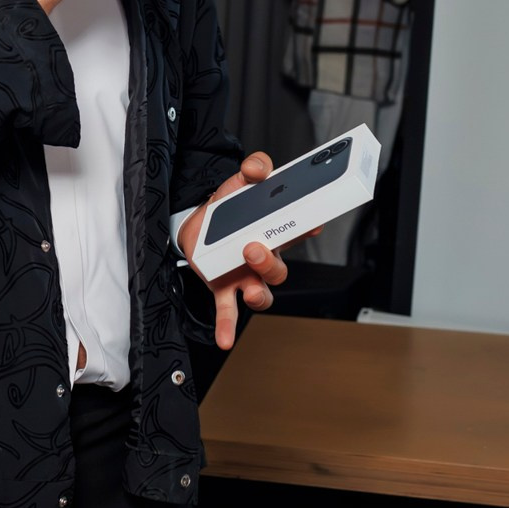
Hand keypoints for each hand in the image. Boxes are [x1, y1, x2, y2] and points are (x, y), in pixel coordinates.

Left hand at [177, 152, 291, 350]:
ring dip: (260, 293)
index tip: (313, 222)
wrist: (194, 227)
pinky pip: (229, 312)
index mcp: (273, 232)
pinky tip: (225, 340)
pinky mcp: (224, 289)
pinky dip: (228, 327)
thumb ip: (252, 169)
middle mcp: (264, 259)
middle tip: (253, 247)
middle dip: (270, 261)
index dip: (307, 229)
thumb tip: (259, 167)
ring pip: (263, 292)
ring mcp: (246, 276)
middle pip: (279, 268)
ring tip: (250, 289)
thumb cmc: (225, 209)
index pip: (297, 233)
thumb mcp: (236, 184)